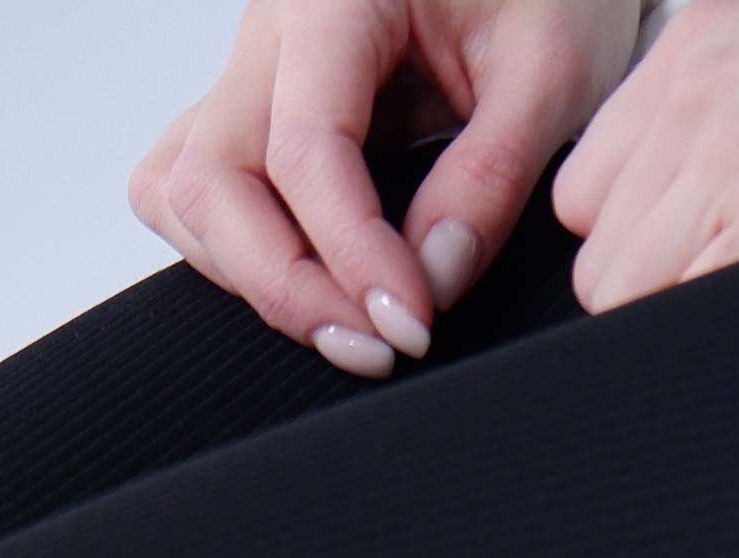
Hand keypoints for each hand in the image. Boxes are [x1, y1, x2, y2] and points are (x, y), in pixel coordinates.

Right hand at [133, 0, 647, 374]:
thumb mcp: (553, 68)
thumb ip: (491, 177)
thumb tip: (431, 281)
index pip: (303, 150)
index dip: (352, 255)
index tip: (412, 322)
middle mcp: (272, 29)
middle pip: (211, 182)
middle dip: (285, 286)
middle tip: (376, 344)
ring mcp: (251, 71)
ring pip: (185, 194)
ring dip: (252, 277)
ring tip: (349, 323)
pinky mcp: (253, 111)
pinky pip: (192, 191)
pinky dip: (233, 252)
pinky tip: (311, 278)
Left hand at [550, 0, 738, 308]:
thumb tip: (712, 202)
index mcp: (707, 36)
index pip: (595, 184)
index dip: (645, 238)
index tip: (706, 257)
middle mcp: (700, 84)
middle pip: (601, 249)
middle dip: (659, 287)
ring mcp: (729, 145)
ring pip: (623, 293)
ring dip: (684, 318)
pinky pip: (676, 318)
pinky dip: (719, 338)